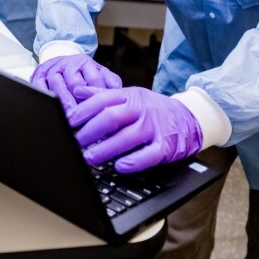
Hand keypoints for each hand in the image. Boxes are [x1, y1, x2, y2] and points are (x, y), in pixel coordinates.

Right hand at [30, 54, 122, 114]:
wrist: (62, 62)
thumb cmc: (83, 73)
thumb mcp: (100, 74)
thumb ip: (111, 83)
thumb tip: (120, 94)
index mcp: (86, 62)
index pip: (94, 80)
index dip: (97, 97)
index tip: (101, 113)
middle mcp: (68, 63)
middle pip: (75, 84)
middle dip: (80, 104)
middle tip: (84, 121)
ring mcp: (52, 68)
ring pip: (58, 86)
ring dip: (64, 103)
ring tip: (69, 119)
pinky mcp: (38, 74)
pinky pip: (40, 86)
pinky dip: (46, 98)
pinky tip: (52, 110)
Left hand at [67, 86, 202, 173]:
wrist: (189, 117)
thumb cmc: (153, 108)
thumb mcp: (129, 96)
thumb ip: (102, 95)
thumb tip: (76, 91)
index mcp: (129, 96)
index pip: (102, 100)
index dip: (83, 110)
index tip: (69, 121)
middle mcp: (141, 110)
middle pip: (111, 117)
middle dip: (90, 131)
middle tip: (75, 142)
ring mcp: (153, 127)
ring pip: (127, 137)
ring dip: (106, 149)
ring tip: (89, 158)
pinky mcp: (165, 145)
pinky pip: (149, 154)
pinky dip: (134, 162)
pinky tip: (120, 167)